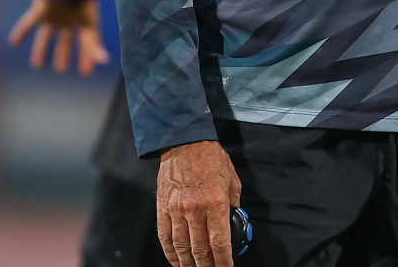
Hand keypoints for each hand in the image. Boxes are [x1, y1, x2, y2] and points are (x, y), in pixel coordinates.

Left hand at [8, 0, 110, 74]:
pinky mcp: (40, 9)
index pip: (86, 43)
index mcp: (84, 21)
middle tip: (61, 69)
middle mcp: (69, 19)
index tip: (86, 73)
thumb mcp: (91, 24)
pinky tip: (13, 42)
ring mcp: (54, 15)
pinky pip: (29, 22)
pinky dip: (21, 31)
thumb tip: (104, 60)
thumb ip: (94, 44)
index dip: (86, 57)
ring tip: (37, 65)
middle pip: (65, 41)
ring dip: (42, 49)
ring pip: (46, 36)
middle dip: (63, 55)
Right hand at [156, 140, 241, 266]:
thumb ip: (234, 206)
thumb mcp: (233, 181)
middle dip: (207, 266)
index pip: (220, 243)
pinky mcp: (163, 208)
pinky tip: (176, 262)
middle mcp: (196, 210)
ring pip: (182, 247)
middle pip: (200, 250)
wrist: (185, 142)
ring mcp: (177, 210)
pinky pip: (165, 237)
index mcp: (216, 203)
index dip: (223, 262)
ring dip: (188, 264)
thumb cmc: (211, 160)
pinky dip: (170, 253)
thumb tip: (234, 225)